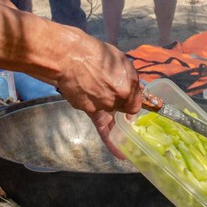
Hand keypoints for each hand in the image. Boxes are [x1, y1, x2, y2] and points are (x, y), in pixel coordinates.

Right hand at [53, 36, 141, 157]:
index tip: (129, 102)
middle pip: (125, 109)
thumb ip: (130, 77)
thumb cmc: (93, 53)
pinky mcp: (90, 112)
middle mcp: (119, 98)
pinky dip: (112, 142)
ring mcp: (104, 106)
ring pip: (112, 115)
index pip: (137, 103)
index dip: (133, 102)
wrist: (68, 57)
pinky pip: (103, 129)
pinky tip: (121, 154)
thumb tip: (137, 91)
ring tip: (96, 94)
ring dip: (108, 108)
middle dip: (119, 103)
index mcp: (129, 84)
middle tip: (107, 92)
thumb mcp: (119, 59)